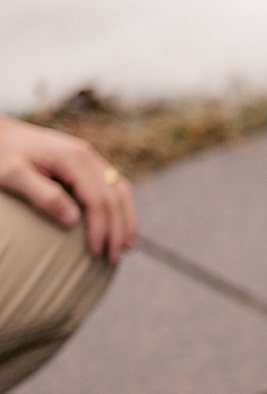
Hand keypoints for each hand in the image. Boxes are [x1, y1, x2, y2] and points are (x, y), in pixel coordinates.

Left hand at [0, 116, 137, 263]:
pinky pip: (116, 186)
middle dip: (118, 230)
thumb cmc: (2, 156)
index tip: (96, 252)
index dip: (101, 228)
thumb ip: (43, 195)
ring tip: (127, 247)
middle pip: (115, 198)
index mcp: (73, 158)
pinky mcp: (90, 163)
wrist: (1, 134)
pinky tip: (121, 225)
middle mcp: (89, 156)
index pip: (98, 199)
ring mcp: (92, 158)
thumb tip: (72, 220)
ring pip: (122, 191)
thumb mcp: (14, 175)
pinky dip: (122, 208)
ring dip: (127, 220)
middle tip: (114, 258)